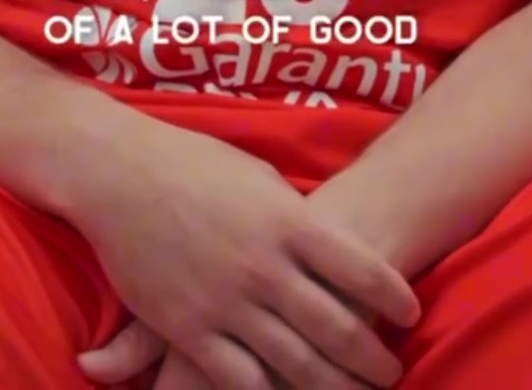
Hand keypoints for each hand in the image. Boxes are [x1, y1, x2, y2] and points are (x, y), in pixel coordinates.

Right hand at [72, 125, 418, 389]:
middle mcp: (265, 267)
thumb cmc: (191, 163)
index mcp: (288, 222)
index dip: (392, 297)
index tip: (410, 315)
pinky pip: (240, 380)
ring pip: (297, 366)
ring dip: (335, 388)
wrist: (120, 174)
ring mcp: (228, 302)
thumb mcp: (257, 177)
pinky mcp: (190, 331)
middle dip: (373, 358)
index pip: (360, 268)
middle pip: (338, 327)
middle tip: (392, 372)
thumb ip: (291, 216)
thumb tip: (319, 243)